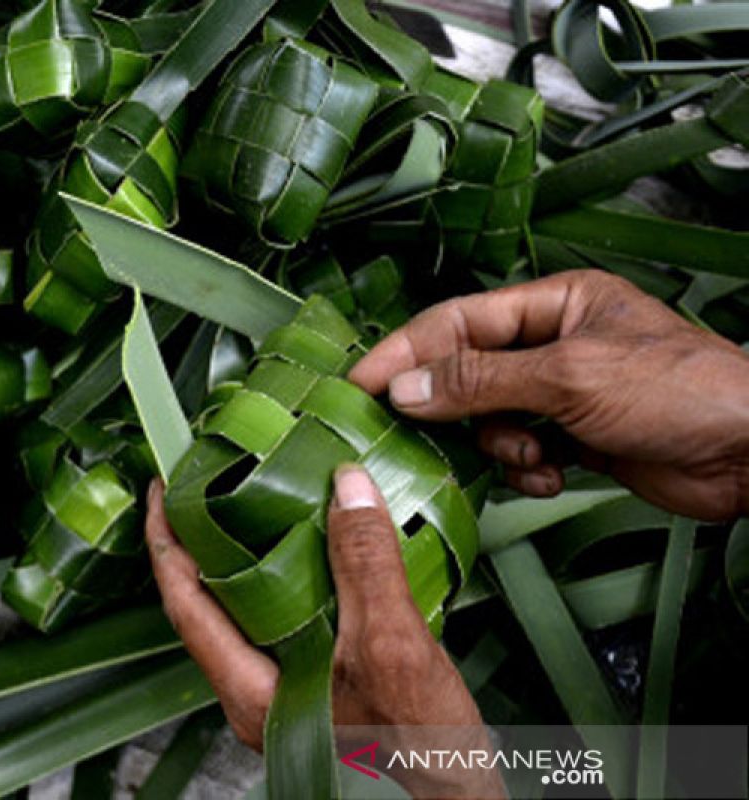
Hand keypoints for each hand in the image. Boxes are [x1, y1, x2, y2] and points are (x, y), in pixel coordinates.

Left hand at [145, 470, 504, 797]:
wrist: (457, 798)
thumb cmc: (420, 745)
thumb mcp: (392, 643)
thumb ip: (365, 564)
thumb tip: (347, 487)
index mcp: (251, 691)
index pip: (186, 603)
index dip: (167, 541)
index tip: (162, 490)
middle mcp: (256, 695)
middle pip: (207, 605)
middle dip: (199, 542)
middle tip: (201, 485)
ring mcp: (284, 695)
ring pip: (245, 613)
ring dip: (244, 557)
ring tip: (249, 504)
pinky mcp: (314, 688)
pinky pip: (281, 623)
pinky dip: (285, 579)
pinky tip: (311, 552)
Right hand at [349, 270, 748, 520]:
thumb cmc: (684, 392)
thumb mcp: (570, 376)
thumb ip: (482, 380)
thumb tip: (409, 386)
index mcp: (557, 303)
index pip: (459, 321)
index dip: (406, 352)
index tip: (362, 383)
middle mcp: (556, 343)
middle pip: (469, 371)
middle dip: (456, 408)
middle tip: (422, 434)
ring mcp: (566, 392)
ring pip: (491, 417)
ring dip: (498, 445)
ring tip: (528, 455)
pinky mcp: (578, 437)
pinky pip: (521, 450)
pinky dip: (526, 468)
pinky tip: (550, 475)